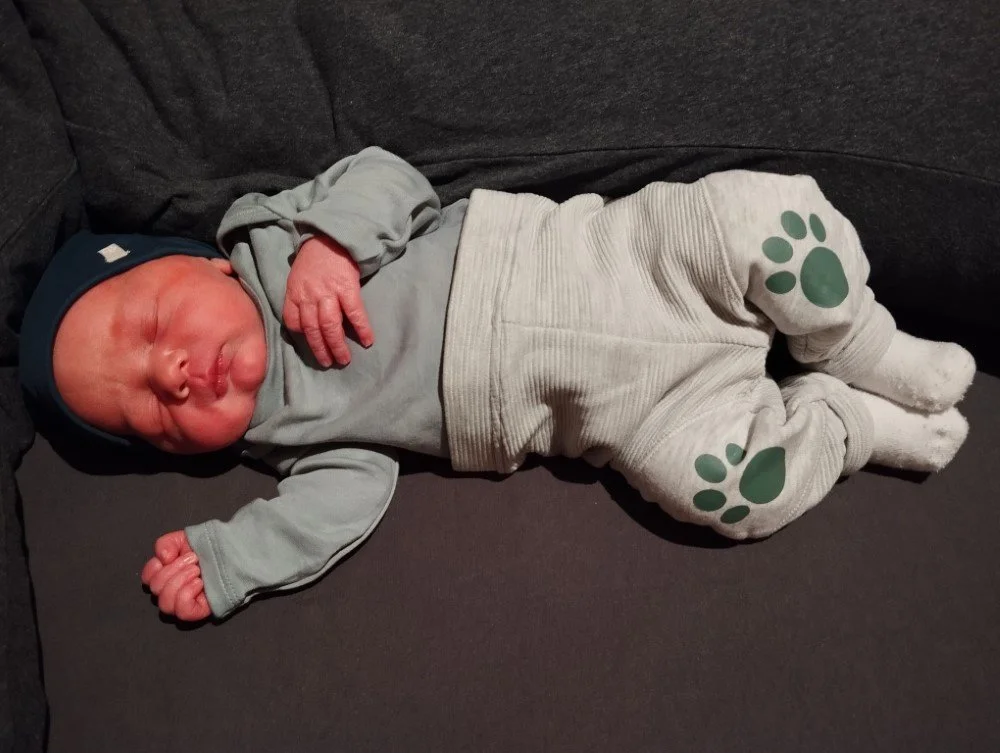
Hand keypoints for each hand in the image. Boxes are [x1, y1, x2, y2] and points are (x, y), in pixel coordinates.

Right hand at [141, 530, 211, 621]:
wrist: (234, 551)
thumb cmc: (209, 547)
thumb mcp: (183, 539)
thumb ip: (166, 544)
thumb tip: (162, 559)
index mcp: (167, 574)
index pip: (147, 579)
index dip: (153, 569)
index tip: (171, 556)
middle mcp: (173, 591)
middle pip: (155, 590)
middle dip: (174, 570)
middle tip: (194, 560)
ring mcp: (186, 602)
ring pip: (166, 604)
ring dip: (180, 581)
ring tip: (197, 570)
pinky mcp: (199, 611)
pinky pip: (183, 612)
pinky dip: (187, 594)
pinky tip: (199, 583)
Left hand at [283, 234, 374, 366]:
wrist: (333, 236)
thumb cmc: (316, 257)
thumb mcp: (297, 276)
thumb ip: (299, 296)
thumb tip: (304, 318)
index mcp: (295, 292)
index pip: (292, 321)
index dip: (301, 336)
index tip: (311, 346)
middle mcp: (309, 294)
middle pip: (312, 328)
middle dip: (320, 349)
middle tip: (329, 363)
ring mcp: (328, 291)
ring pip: (330, 325)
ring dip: (337, 345)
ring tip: (344, 359)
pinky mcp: (347, 287)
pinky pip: (354, 313)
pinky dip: (361, 329)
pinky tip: (367, 341)